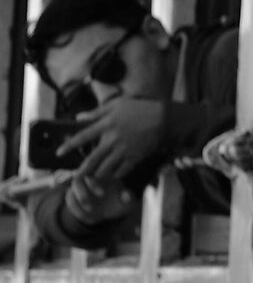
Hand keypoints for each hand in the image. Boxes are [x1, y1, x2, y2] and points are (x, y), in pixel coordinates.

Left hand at [60, 96, 174, 183]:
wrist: (165, 119)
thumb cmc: (140, 108)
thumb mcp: (117, 104)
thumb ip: (97, 112)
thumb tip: (78, 117)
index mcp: (106, 125)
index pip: (82, 137)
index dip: (68, 145)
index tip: (59, 153)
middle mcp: (112, 140)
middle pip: (92, 160)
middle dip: (81, 171)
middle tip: (75, 178)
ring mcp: (124, 150)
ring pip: (105, 169)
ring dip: (98, 174)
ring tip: (94, 176)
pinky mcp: (135, 157)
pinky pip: (121, 171)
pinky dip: (114, 175)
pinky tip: (112, 174)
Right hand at [62, 171, 136, 230]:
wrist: (111, 210)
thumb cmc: (121, 201)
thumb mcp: (127, 201)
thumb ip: (128, 198)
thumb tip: (127, 195)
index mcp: (102, 173)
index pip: (92, 172)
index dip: (94, 183)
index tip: (102, 194)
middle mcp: (88, 177)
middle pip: (77, 180)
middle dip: (82, 194)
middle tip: (91, 207)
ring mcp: (79, 187)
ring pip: (71, 193)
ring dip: (78, 205)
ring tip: (91, 213)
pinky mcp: (73, 197)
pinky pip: (69, 202)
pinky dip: (77, 212)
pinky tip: (90, 219)